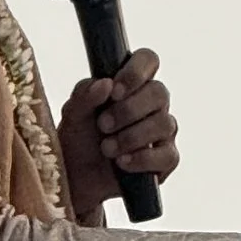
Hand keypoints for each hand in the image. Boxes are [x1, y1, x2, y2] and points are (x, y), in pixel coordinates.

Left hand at [58, 51, 180, 225]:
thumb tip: (106, 84)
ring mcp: (162, 131)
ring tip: (106, 148)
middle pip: (159, 92)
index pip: (148, 60)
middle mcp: (152, 104)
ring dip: (131, 137)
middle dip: (128, 110)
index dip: (136, 71)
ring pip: (164, 123)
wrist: (76, 180)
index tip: (114, 91)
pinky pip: (167, 155)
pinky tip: (122, 162)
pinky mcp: (165, 160)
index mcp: (132, 84)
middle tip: (102, 125)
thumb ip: (85, 95)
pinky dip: (142, 159)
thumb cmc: (78, 140)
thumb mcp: (73, 115)